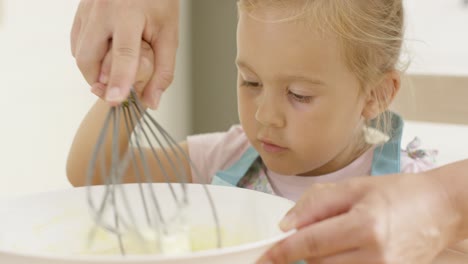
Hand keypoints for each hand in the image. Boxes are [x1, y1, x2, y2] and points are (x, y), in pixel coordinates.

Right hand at [71, 0, 178, 108]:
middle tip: (114, 94)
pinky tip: (103, 59)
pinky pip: (76, 42)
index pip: (123, 53)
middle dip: (99, 82)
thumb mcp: (168, 33)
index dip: (119, 79)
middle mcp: (102, 10)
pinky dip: (88, 57)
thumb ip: (163, 70)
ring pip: (79, 52)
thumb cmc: (158, 1)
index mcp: (129, 13)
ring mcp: (87, 9)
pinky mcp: (80, 11)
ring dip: (92, 72)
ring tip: (111, 77)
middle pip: (89, 57)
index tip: (115, 99)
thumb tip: (152, 102)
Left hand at [257, 173, 459, 263]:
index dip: (281, 252)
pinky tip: (343, 251)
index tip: (262, 258)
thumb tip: (286, 225)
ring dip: (320, 259)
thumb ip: (316, 203)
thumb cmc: (398, 193)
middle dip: (303, 250)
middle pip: (317, 262)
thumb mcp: (354, 187)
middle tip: (310, 233)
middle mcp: (375, 255)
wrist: (440, 209)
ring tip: (335, 238)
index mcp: (364, 225)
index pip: (310, 243)